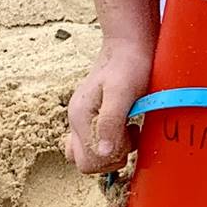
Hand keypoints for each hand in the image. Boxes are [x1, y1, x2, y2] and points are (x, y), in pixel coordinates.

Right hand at [65, 41, 151, 173]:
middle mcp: (76, 120)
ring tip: (130, 129)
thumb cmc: (129, 65)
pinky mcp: (94, 116)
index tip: (128, 137)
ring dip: (113, 151)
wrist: (129, 44)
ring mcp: (83, 119)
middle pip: (85, 163)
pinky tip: (128, 127)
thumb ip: (111, 122)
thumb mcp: (122, 92)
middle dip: (111, 158)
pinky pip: (96, 142)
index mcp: (79, 117)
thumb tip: (104, 152)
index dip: (111, 158)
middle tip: (129, 136)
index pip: (87, 161)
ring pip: (90, 155)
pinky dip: (113, 143)